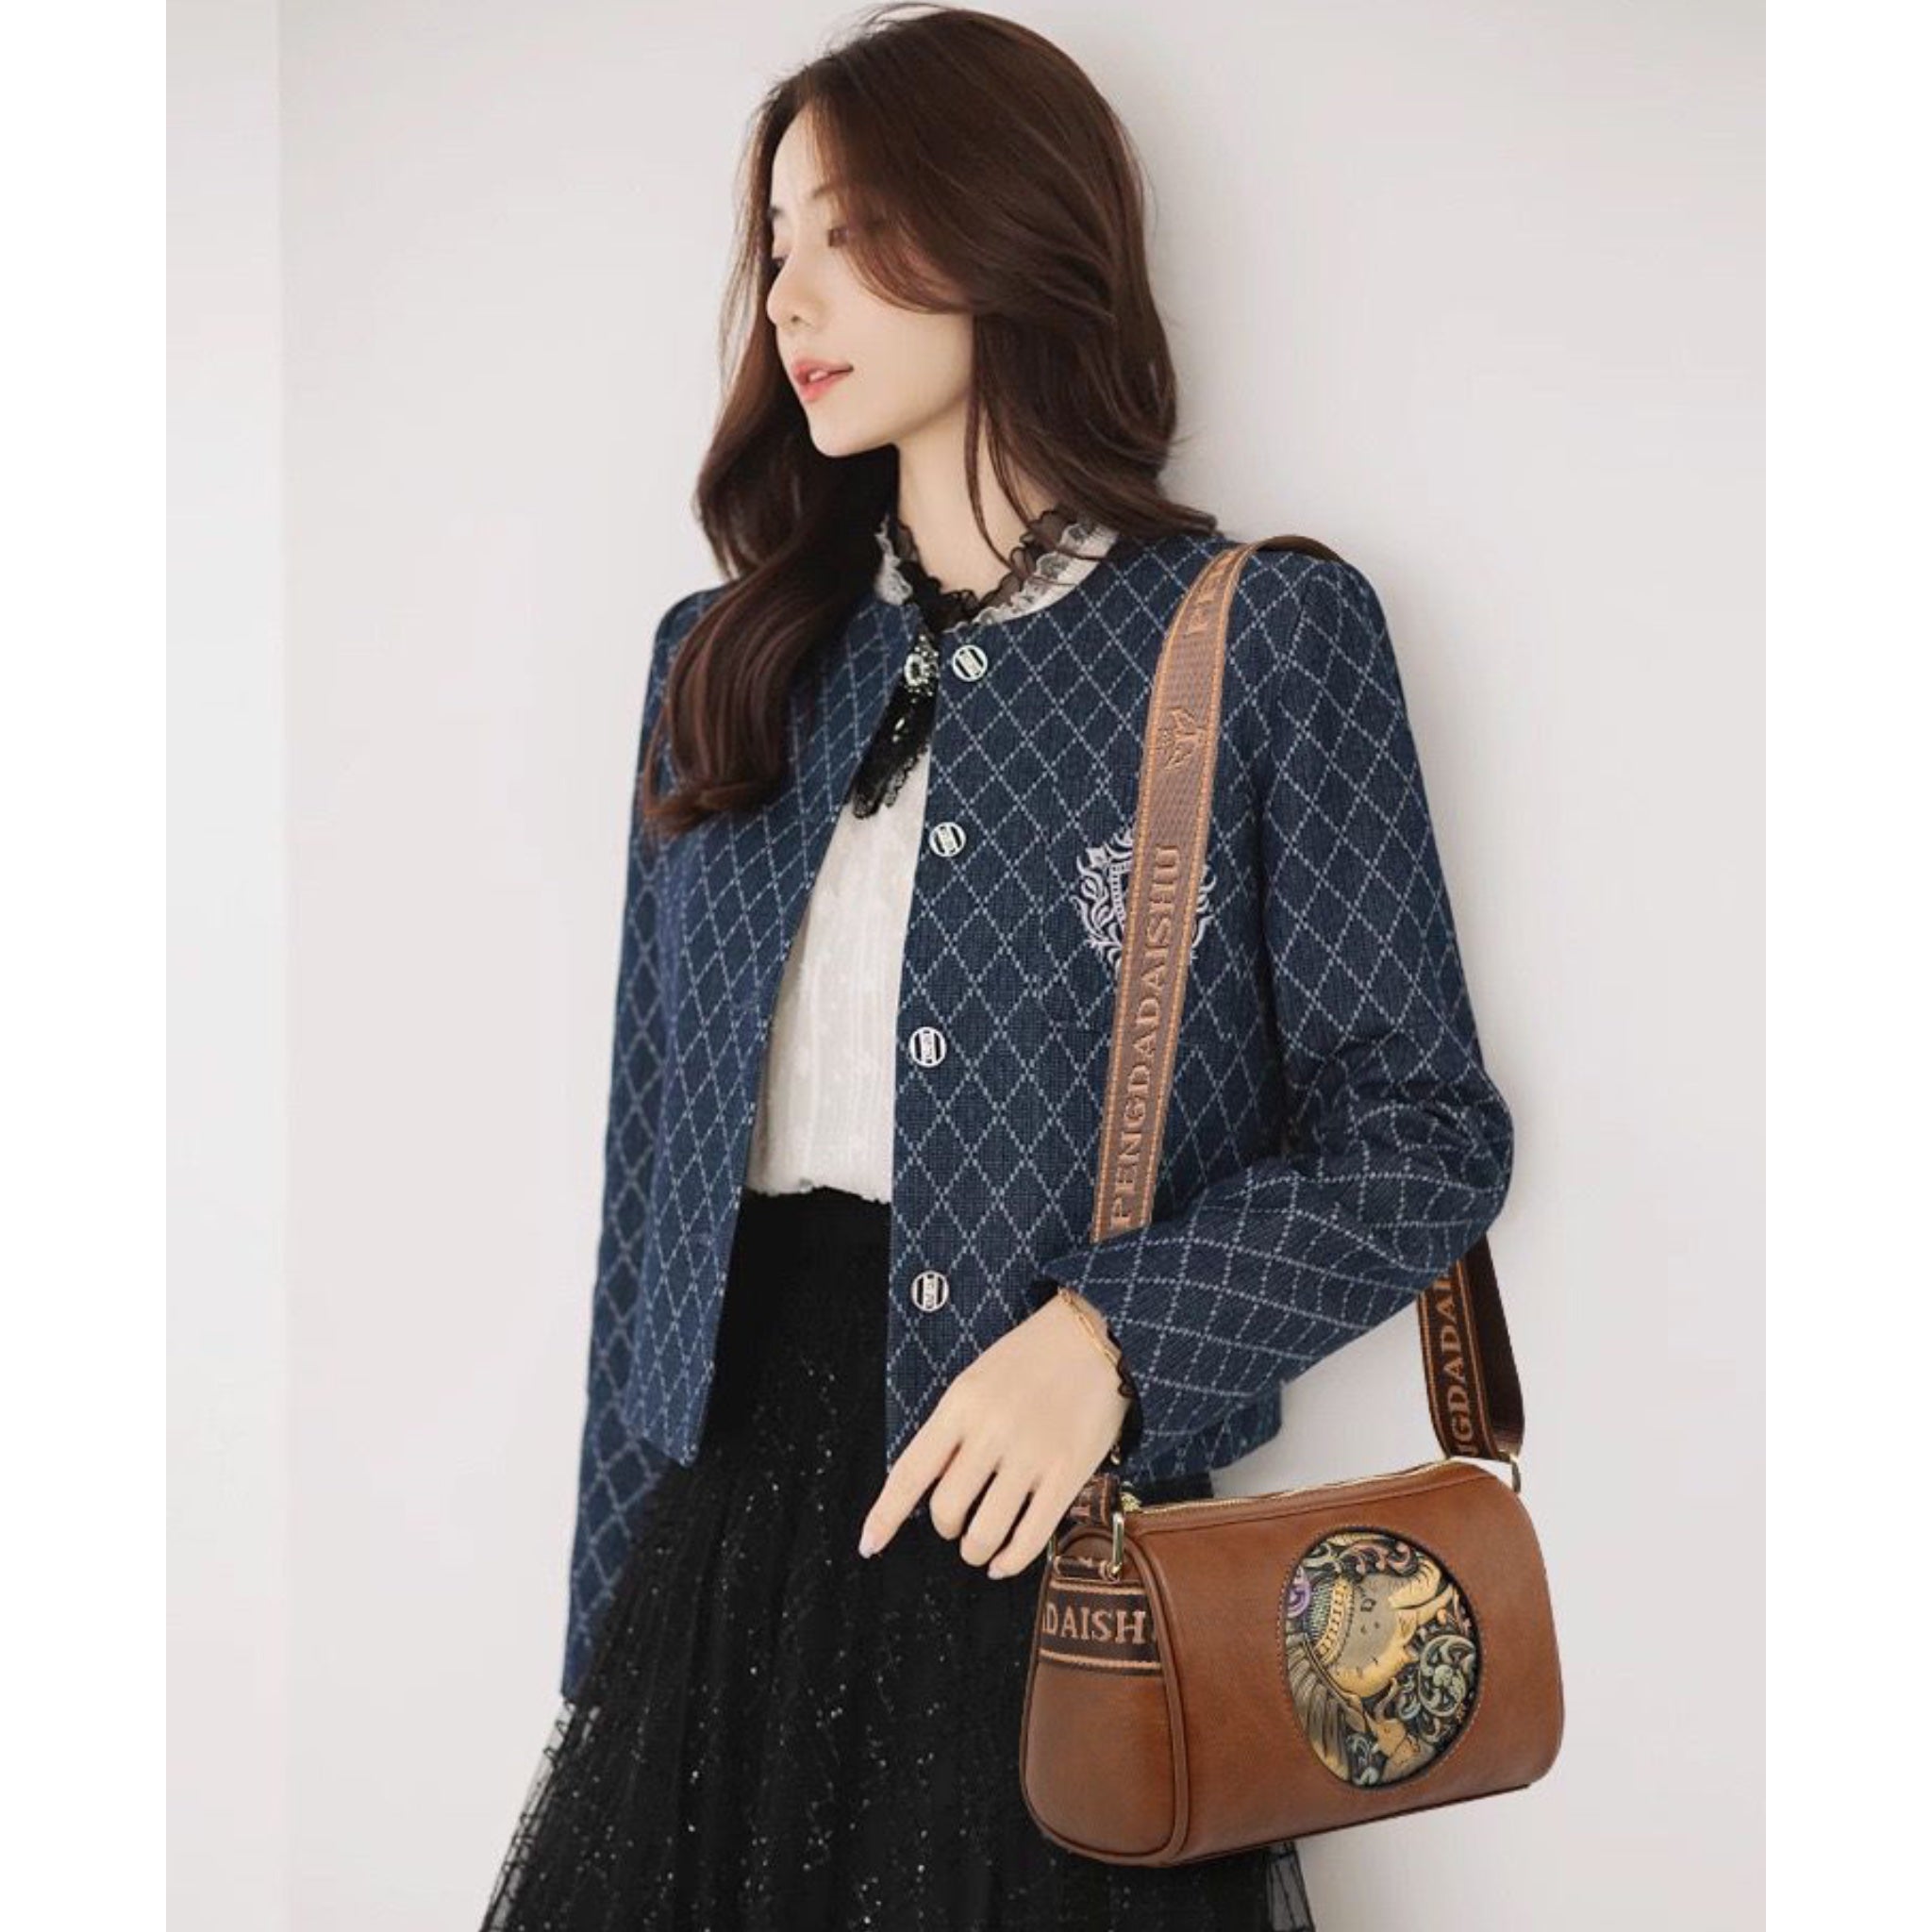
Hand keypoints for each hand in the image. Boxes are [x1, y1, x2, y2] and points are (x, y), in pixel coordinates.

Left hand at [856, 1288, 1129, 1578]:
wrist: (1096, 1337)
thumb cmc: (1031, 1359)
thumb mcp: (976, 1380)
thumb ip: (953, 1430)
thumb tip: (928, 1488)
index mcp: (960, 1405)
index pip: (910, 1472)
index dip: (886, 1515)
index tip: (869, 1545)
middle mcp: (990, 1432)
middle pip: (946, 1509)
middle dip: (946, 1528)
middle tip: (957, 1524)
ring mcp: (1031, 1455)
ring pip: (984, 1532)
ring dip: (975, 1550)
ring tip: (979, 1547)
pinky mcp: (1067, 1474)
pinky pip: (1030, 1537)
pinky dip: (1011, 1562)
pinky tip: (1003, 1562)